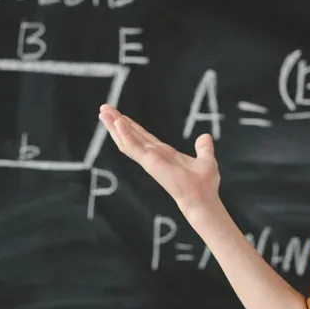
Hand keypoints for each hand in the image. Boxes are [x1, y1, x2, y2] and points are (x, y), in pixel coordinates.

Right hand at [98, 104, 219, 215]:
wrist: (203, 200)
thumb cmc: (204, 186)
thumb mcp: (206, 160)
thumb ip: (203, 148)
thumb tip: (205, 136)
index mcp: (164, 154)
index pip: (143, 136)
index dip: (131, 126)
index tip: (120, 115)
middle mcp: (153, 155)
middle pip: (131, 135)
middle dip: (117, 122)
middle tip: (104, 108)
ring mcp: (149, 159)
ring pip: (127, 140)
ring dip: (115, 126)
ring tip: (103, 112)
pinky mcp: (150, 163)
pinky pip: (134, 147)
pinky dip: (125, 135)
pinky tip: (118, 123)